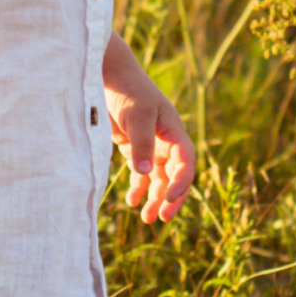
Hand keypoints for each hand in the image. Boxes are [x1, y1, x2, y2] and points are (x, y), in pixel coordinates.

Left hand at [102, 33, 195, 224]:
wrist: (109, 77)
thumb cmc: (128, 92)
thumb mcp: (137, 116)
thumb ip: (141, 144)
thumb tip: (144, 172)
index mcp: (174, 132)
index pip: (186, 162)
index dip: (181, 182)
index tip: (169, 198)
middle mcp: (166, 141)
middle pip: (175, 176)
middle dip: (171, 198)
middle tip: (163, 218)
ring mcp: (150, 145)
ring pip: (158, 179)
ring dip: (155, 198)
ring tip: (148, 219)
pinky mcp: (133, 147)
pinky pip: (141, 173)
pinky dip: (138, 188)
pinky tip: (132, 201)